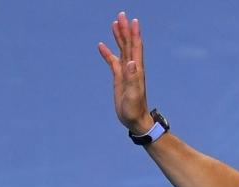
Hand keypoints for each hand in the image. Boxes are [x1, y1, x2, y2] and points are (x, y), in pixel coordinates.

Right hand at [98, 11, 153, 134]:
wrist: (134, 120)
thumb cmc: (135, 109)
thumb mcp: (134, 94)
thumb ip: (133, 78)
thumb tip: (132, 62)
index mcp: (137, 70)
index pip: (135, 48)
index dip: (134, 34)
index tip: (132, 20)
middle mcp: (132, 68)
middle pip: (128, 45)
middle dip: (125, 30)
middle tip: (122, 15)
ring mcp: (125, 72)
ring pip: (121, 50)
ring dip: (118, 37)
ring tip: (114, 23)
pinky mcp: (119, 78)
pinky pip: (113, 62)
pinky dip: (108, 53)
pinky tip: (101, 46)